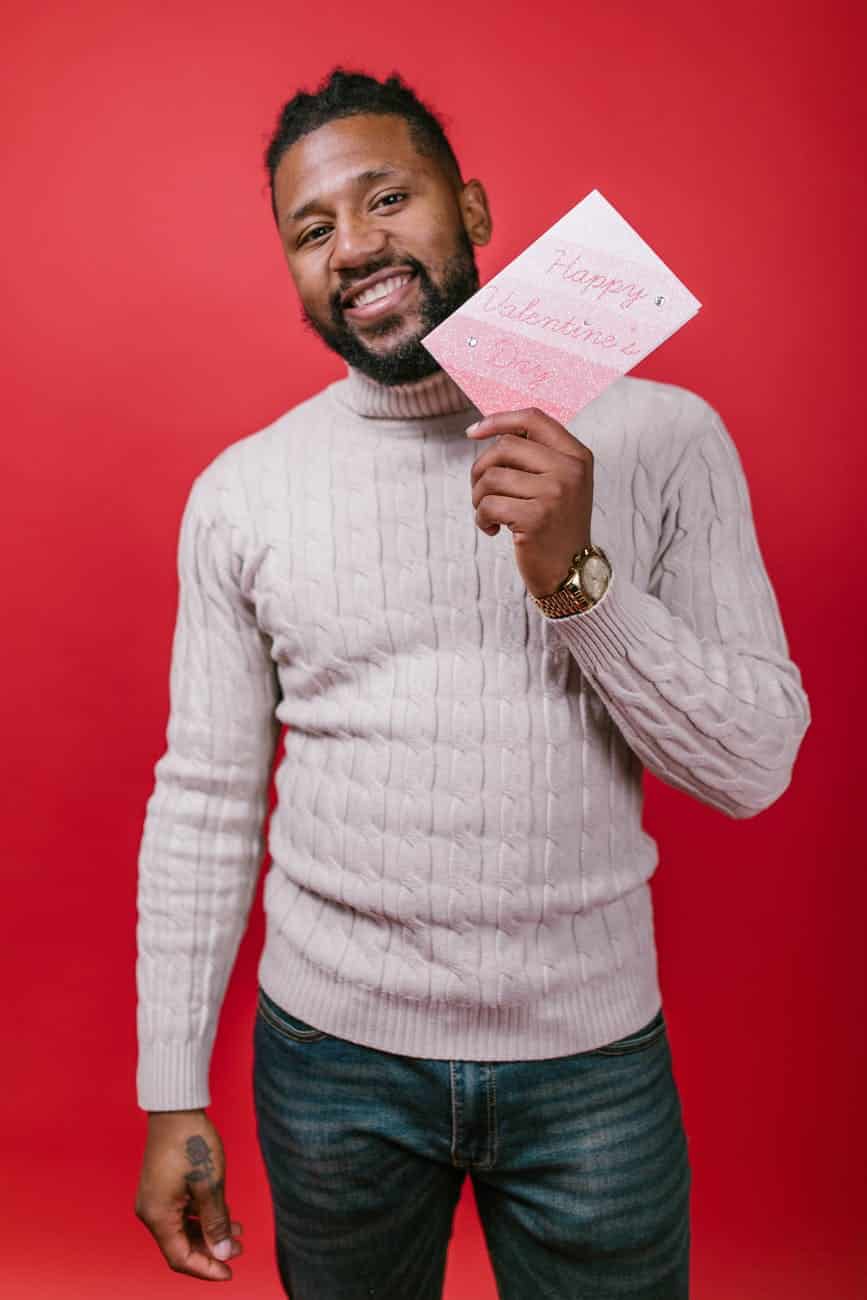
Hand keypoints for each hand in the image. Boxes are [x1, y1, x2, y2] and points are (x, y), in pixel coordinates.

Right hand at [135, 1108, 242, 1280]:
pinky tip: (224, 1215)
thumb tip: (222, 1254)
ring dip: (209, 1233)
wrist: (176, 1109)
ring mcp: (155, 1199)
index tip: (230, 1273)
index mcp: (158, 1216)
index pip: (180, 1257)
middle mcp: (151, 1211)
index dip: (206, 1269)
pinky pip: (181, 1213)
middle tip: (239, 1249)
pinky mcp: (162, 1187)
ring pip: (183, 1229)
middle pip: (181, 1245)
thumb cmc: (192, 1142)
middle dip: (211, 1250)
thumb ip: (215, 1222)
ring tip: (237, 1233)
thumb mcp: (210, 1185)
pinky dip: (201, 1218)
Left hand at [467, 407, 593, 598]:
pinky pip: (488, 505)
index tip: (472, 432)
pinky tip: (492, 530)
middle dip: (481, 469)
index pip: (533, 418)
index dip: (498, 420)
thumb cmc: (556, 525)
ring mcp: (554, 493)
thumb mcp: (559, 482)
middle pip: (505, 446)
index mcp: (576, 455)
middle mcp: (569, 470)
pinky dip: (481, 519)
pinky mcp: (536, 518)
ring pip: (491, 477)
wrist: (570, 572)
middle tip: (481, 492)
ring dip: (479, 498)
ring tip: (489, 514)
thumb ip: (536, 455)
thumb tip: (491, 430)